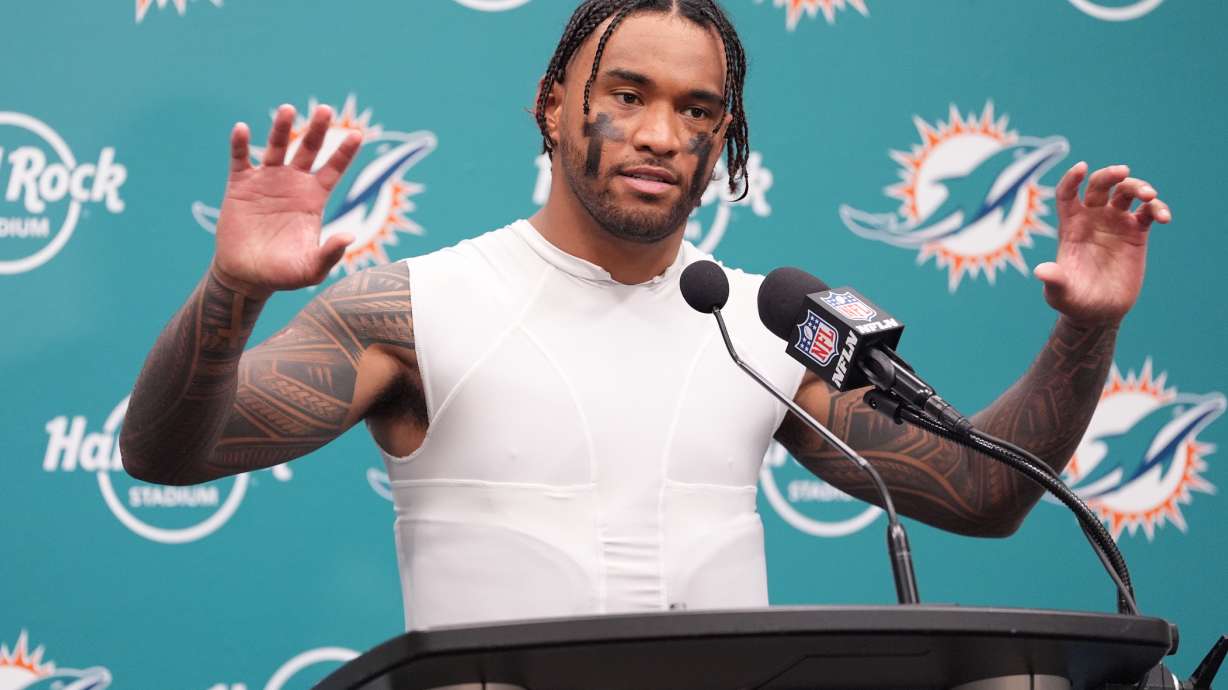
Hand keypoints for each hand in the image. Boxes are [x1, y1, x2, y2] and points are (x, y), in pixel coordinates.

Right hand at [212, 104, 361, 296]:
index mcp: (313, 199)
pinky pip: (240, 159)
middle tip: (325, 109)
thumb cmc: (283, 273)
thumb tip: (350, 237)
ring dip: (281, 128)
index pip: (334, 169)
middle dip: (317, 129)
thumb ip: (330, 254)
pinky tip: (242, 129)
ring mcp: (267, 181)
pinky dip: (240, 144)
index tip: (358, 135)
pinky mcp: (240, 185)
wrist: (247, 276)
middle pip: (309, 149)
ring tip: (287, 109)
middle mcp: (293, 184)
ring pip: (276, 147)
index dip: (345, 152)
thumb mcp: (311, 269)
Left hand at [1033, 161, 1171, 326]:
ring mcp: (1114, 223)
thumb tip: (1041, 272)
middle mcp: (1092, 219)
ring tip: (1149, 197)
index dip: (1072, 179)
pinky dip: (1157, 209)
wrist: (1098, 313)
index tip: (1082, 167)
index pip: (1067, 194)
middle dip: (1110, 175)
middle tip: (1123, 172)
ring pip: (1126, 193)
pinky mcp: (1136, 233)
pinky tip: (1163, 217)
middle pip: (1099, 185)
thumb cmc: (1073, 301)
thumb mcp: (1060, 293)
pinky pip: (1147, 213)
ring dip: (1138, 187)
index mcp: (1070, 227)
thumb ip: (1053, 280)